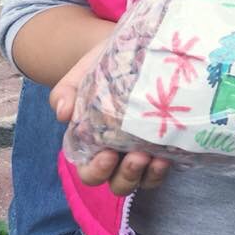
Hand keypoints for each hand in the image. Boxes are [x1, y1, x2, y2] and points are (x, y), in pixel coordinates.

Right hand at [50, 40, 170, 194]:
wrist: (129, 51)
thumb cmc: (99, 67)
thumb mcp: (80, 75)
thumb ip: (66, 92)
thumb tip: (63, 113)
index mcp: (91, 146)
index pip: (89, 172)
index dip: (96, 171)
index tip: (108, 154)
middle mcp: (116, 155)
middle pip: (118, 183)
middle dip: (127, 176)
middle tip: (137, 156)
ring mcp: (141, 152)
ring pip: (143, 180)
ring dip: (149, 175)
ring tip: (157, 158)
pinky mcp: (163, 144)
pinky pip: (164, 166)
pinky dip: (166, 166)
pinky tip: (171, 152)